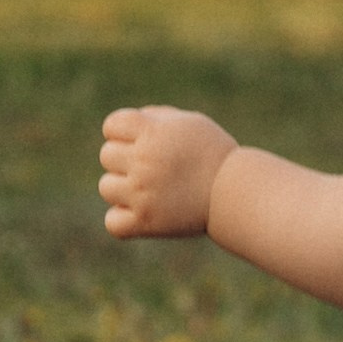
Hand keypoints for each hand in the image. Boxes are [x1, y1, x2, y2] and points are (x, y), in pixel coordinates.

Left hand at [99, 103, 236, 238]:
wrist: (236, 191)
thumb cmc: (214, 154)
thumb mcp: (189, 122)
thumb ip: (154, 118)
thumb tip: (124, 127)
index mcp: (152, 133)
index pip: (112, 125)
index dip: (123, 132)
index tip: (144, 141)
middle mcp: (143, 161)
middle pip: (107, 155)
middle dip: (125, 159)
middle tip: (153, 168)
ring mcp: (142, 193)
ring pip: (106, 187)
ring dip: (123, 188)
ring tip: (149, 190)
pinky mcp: (146, 221)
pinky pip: (113, 222)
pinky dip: (122, 220)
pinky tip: (140, 213)